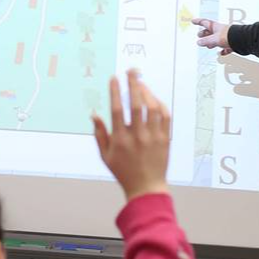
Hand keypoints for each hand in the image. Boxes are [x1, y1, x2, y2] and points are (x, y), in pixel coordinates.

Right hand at [91, 70, 170, 200]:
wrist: (146, 187)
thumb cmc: (123, 172)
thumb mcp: (105, 156)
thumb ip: (99, 134)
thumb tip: (94, 114)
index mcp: (120, 140)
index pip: (117, 110)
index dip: (115, 92)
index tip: (114, 78)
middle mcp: (137, 136)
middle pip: (136, 104)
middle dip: (133, 85)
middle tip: (131, 71)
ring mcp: (153, 137)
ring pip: (152, 108)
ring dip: (147, 92)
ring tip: (141, 83)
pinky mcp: (165, 139)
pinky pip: (165, 116)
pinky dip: (160, 104)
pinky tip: (153, 99)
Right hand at [194, 17, 231, 52]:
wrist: (243, 40)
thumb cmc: (230, 36)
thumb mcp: (215, 39)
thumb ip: (206, 41)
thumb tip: (199, 42)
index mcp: (216, 26)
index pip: (205, 22)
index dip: (198, 22)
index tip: (193, 21)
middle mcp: (221, 31)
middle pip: (210, 31)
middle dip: (204, 34)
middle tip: (199, 35)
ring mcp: (226, 37)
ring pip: (217, 39)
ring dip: (212, 43)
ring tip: (209, 46)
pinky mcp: (232, 43)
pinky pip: (226, 47)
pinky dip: (223, 50)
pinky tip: (222, 53)